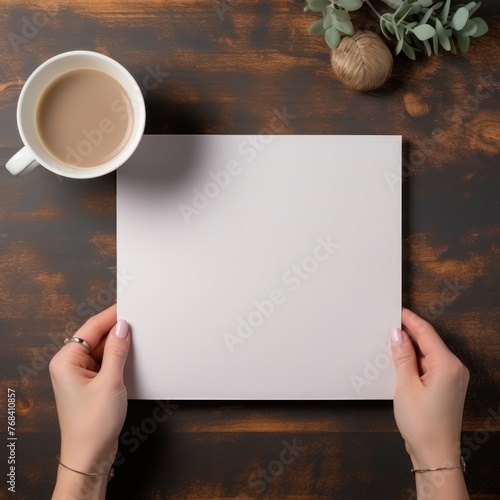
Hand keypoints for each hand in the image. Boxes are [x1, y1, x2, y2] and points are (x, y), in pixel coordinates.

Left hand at [50, 305, 129, 498]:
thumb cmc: (92, 425)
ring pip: (101, 350)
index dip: (111, 316)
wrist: (90, 455)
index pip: (91, 328)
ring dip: (118, 346)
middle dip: (116, 331)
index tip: (128, 306)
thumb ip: (117, 351)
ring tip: (137, 341)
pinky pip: (104, 362)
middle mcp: (69, 365)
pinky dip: (117, 358)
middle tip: (138, 322)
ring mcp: (79, 375)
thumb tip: (122, 328)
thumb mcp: (110, 382)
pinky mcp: (89, 384)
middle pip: (95, 338)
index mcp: (65, 361)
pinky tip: (130, 357)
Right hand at [391, 308, 468, 468]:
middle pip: (428, 341)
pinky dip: (415, 361)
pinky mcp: (447, 386)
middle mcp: (455, 369)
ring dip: (410, 349)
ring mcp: (453, 378)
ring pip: (428, 353)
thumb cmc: (423, 425)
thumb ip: (402, 356)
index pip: (426, 333)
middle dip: (408, 334)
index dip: (409, 320)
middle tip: (387, 327)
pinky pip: (430, 365)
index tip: (396, 312)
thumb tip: (397, 335)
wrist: (435, 455)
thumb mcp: (405, 385)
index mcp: (448, 365)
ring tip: (390, 347)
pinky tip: (401, 363)